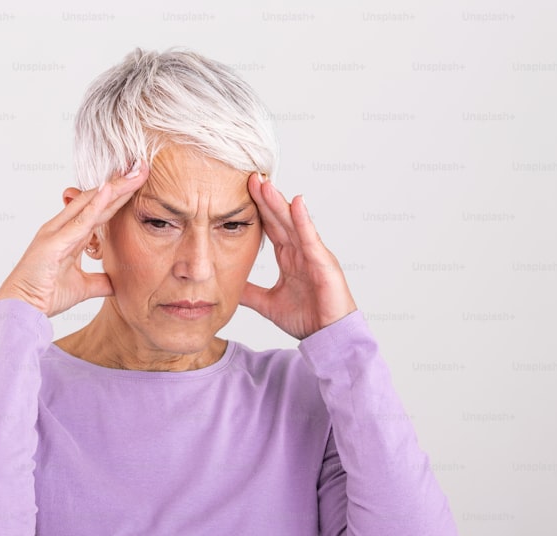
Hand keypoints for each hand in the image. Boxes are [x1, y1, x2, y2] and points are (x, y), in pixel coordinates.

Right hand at [0, 161, 148, 317]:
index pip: (99, 210)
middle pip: (96, 200)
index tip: (138, 183)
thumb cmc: (45, 295)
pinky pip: (80, 220)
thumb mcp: (83, 287)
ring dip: (114, 188)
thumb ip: (100, 281)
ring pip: (91, 203)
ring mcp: (57, 232)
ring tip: (135, 173)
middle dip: (121, 185)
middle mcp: (62, 228)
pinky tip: (110, 189)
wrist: (21, 307)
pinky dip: (96, 204)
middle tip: (142, 168)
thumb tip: (119, 282)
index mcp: (69, 236)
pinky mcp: (54, 242)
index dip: (118, 196)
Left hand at [241, 174, 357, 339]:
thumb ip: (250, 292)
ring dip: (280, 203)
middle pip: (280, 219)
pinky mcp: (324, 262)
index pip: (270, 227)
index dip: (257, 210)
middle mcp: (301, 251)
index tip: (242, 192)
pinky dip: (303, 220)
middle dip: (266, 199)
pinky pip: (311, 238)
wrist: (328, 337)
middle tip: (251, 177)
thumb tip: (227, 285)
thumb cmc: (307, 318)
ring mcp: (313, 254)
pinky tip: (295, 203)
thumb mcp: (268, 303)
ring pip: (293, 223)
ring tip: (266, 184)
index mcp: (289, 258)